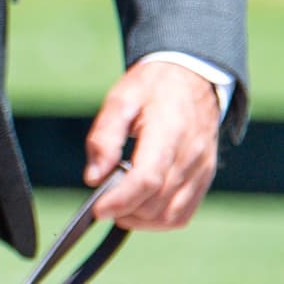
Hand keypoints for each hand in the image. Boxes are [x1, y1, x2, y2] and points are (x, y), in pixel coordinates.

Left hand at [84, 57, 221, 229]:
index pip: (147, 179)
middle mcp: (191, 156)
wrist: (192, 78)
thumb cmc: (152, 87)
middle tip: (102, 201)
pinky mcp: (205, 178)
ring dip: (142, 220)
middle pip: (157, 201)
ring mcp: (202, 170)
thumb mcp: (119, 99)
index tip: (98, 209)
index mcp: (169, 131)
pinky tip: (140, 207)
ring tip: (118, 206)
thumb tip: (94, 177)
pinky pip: (184, 213)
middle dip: (125, 210)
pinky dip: (160, 219)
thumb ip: (104, 137)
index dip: (121, 199)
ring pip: (172, 215)